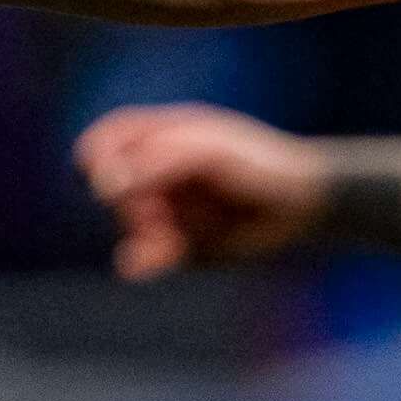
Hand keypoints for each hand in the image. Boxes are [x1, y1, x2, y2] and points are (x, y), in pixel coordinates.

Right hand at [71, 103, 332, 275]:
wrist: (302, 206)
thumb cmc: (258, 163)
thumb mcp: (205, 151)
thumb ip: (155, 160)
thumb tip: (104, 183)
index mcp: (163, 135)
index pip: (107, 140)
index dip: (98, 155)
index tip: (106, 178)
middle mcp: (159, 173)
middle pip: (112, 187)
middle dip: (127, 201)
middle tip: (155, 212)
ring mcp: (168, 209)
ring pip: (129, 224)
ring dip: (143, 230)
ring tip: (173, 234)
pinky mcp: (181, 245)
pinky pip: (148, 255)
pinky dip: (144, 258)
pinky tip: (142, 265)